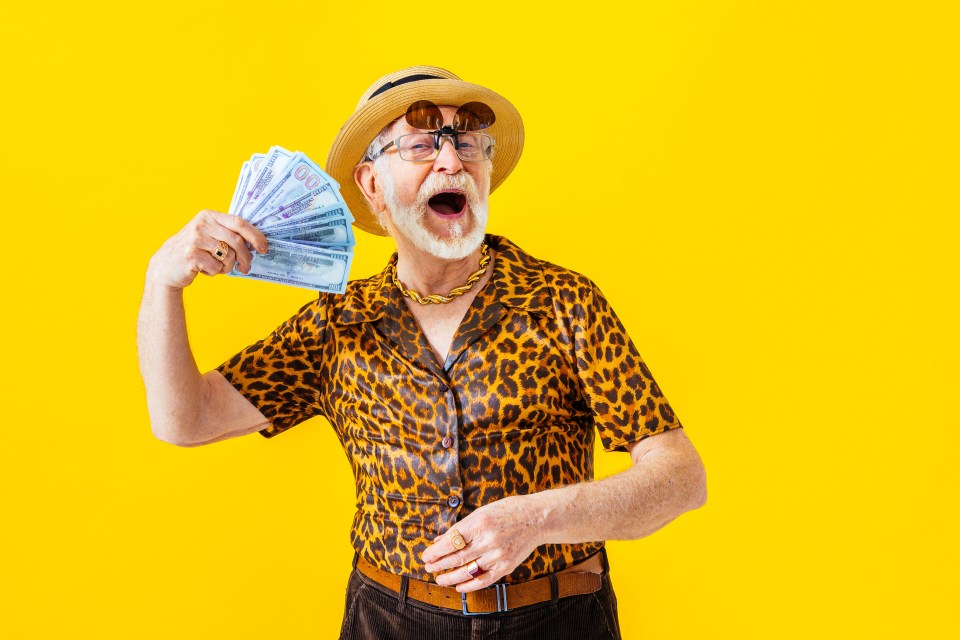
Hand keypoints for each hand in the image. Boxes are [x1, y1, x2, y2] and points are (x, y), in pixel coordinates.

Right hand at [147, 210, 267, 289]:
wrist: (165, 266)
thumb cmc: (194, 251)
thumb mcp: (208, 235)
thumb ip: (228, 233)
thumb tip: (257, 242)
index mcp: (209, 216)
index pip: (239, 222)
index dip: (255, 235)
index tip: (264, 248)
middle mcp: (201, 224)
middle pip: (237, 241)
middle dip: (246, 257)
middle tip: (246, 268)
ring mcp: (195, 239)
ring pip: (228, 256)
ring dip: (228, 267)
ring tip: (219, 268)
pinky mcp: (190, 255)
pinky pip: (216, 267)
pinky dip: (215, 272)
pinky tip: (205, 270)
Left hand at [421, 494, 546, 592]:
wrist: (536, 518)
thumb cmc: (506, 512)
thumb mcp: (481, 513)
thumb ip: (460, 528)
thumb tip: (439, 541)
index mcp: (480, 523)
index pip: (451, 541)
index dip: (436, 551)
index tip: (426, 555)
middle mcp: (488, 540)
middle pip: (457, 557)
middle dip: (439, 564)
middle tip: (428, 567)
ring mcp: (498, 555)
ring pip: (468, 571)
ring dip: (450, 577)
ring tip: (439, 578)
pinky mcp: (506, 566)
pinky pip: (484, 580)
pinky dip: (469, 585)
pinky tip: (458, 586)